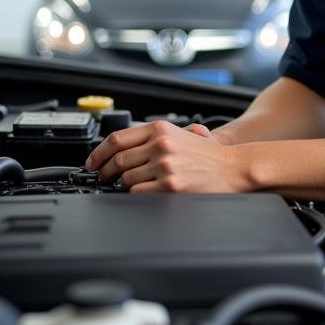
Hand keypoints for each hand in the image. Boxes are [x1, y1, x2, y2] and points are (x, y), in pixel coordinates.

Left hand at [84, 121, 251, 193]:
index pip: (117, 138)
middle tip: (102, 178)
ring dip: (121, 184)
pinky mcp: (170, 185)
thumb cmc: (208, 155)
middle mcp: (161, 144)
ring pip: (126, 178)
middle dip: (105, 171)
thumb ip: (154, 138)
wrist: (233, 167)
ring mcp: (165, 165)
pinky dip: (134, 194)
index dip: (98, 152)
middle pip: (118, 159)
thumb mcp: (180, 134)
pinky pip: (139, 192)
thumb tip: (121, 148)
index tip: (92, 162)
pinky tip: (139, 193)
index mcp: (160, 129)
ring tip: (124, 186)